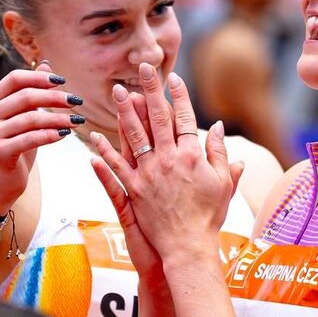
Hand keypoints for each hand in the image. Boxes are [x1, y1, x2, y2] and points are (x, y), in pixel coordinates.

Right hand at [0, 59, 82, 212]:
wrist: (0, 182)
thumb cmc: (15, 145)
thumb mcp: (23, 116)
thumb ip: (31, 92)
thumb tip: (46, 65)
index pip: (15, 79)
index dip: (40, 78)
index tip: (63, 82)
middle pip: (26, 96)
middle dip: (55, 98)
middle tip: (76, 101)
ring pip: (32, 118)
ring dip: (59, 118)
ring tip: (77, 120)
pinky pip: (31, 139)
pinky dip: (51, 134)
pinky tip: (65, 133)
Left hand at [90, 62, 242, 262]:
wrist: (189, 247)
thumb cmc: (209, 217)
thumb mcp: (223, 184)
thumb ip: (221, 154)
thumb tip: (217, 127)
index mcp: (192, 157)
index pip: (184, 118)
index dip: (178, 96)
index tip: (172, 77)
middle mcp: (168, 161)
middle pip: (158, 119)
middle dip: (150, 90)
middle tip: (142, 68)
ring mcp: (148, 175)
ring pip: (135, 136)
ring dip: (125, 111)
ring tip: (118, 91)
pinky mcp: (133, 192)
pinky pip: (115, 168)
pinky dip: (104, 152)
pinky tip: (94, 137)